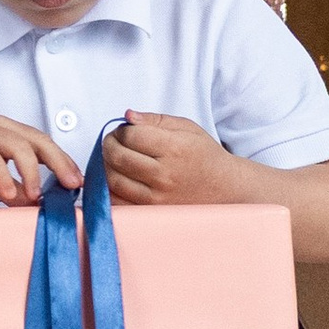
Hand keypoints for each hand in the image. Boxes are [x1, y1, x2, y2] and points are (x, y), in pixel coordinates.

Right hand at [0, 114, 79, 204]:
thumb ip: (9, 187)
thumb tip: (31, 204)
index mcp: (8, 131)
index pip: (43, 143)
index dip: (62, 161)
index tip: (76, 182)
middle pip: (38, 141)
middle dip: (58, 163)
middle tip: (70, 185)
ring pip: (18, 147)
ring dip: (32, 172)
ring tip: (36, 196)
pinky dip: (2, 176)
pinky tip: (7, 193)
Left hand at [103, 109, 238, 204]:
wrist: (223, 188)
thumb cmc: (203, 155)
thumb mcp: (186, 128)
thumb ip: (154, 119)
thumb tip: (127, 116)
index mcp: (174, 149)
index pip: (131, 135)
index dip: (121, 130)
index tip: (125, 130)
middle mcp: (164, 175)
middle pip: (117, 156)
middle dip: (109, 144)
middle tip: (114, 141)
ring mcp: (156, 197)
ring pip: (112, 179)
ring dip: (106, 164)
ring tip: (116, 158)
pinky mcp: (150, 212)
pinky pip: (117, 201)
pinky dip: (109, 188)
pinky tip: (118, 177)